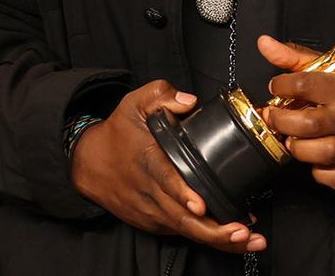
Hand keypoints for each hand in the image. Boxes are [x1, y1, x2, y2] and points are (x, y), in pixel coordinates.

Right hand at [70, 80, 265, 253]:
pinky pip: (181, 233)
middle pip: (182, 217)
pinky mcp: (152, 223)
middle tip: (243, 232)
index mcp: (148, 160)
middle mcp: (149, 191)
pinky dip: (205, 238)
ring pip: (185, 231)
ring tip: (248, 240)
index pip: (166, 180)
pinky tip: (231, 238)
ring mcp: (151, 211)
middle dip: (215, 230)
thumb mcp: (134, 103)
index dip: (183, 195)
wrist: (87, 163)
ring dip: (217, 239)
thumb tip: (189, 100)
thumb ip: (162, 94)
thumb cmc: (116, 133)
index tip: (201, 205)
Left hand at [258, 35, 334, 190]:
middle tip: (273, 115)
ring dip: (298, 147)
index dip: (282, 85)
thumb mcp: (333, 66)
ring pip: (320, 153)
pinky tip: (314, 158)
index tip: (276, 87)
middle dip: (281, 121)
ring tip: (291, 137)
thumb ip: (295, 57)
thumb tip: (264, 44)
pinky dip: (319, 172)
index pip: (306, 85)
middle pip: (309, 124)